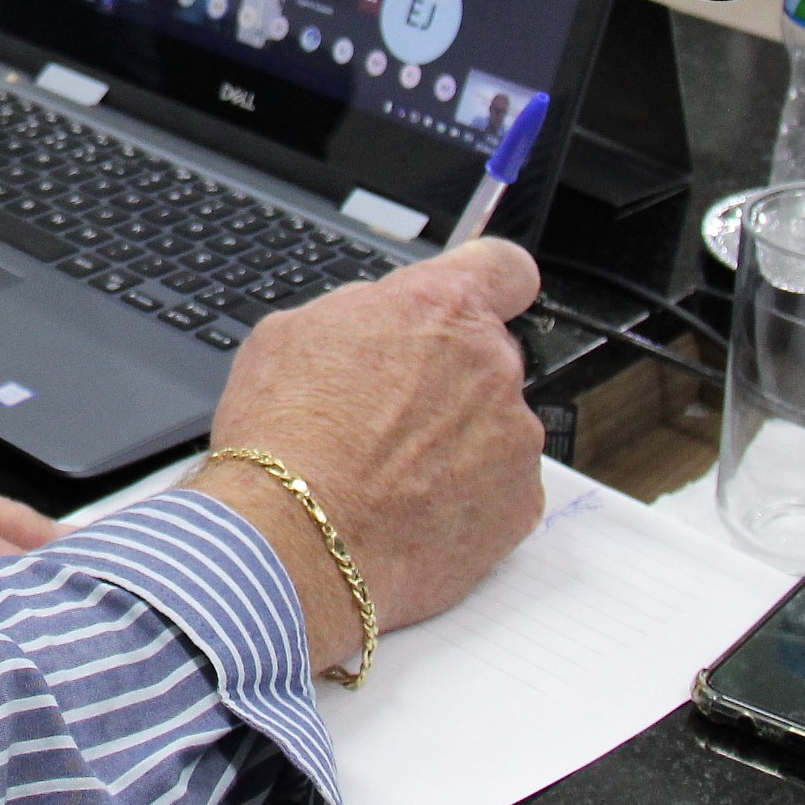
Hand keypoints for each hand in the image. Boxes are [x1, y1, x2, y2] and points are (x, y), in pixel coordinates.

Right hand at [187, 240, 544, 669]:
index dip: (490, 285)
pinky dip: (466, 499)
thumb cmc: (283, 437)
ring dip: (456, 442)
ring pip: (495, 426)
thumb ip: (358, 315)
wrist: (295, 537)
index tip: (473, 307)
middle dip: (450, 379)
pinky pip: (501, 490)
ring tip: (390, 476)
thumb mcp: (289, 335)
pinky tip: (411, 512)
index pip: (504, 267)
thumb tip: (378, 319)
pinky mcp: (521, 504)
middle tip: (389, 416)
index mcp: (438, 308)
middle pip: (490, 356)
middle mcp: (491, 364)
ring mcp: (515, 436)